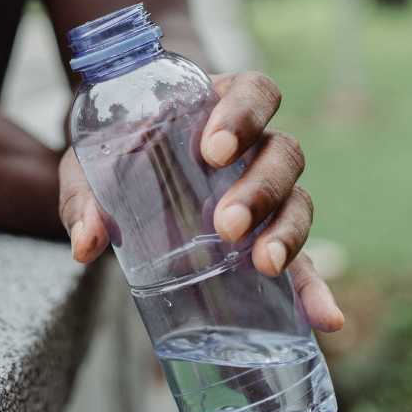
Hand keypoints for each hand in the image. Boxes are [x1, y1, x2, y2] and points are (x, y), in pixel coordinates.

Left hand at [57, 71, 343, 331]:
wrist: (120, 177)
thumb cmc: (113, 154)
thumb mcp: (90, 165)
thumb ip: (85, 195)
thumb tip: (87, 242)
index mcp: (219, 105)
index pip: (254, 92)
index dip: (244, 115)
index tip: (213, 150)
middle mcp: (255, 146)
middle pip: (282, 153)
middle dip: (259, 187)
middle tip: (226, 221)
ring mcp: (267, 194)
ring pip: (298, 200)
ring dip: (286, 232)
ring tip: (263, 264)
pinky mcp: (267, 239)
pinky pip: (303, 262)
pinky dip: (315, 291)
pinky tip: (326, 319)